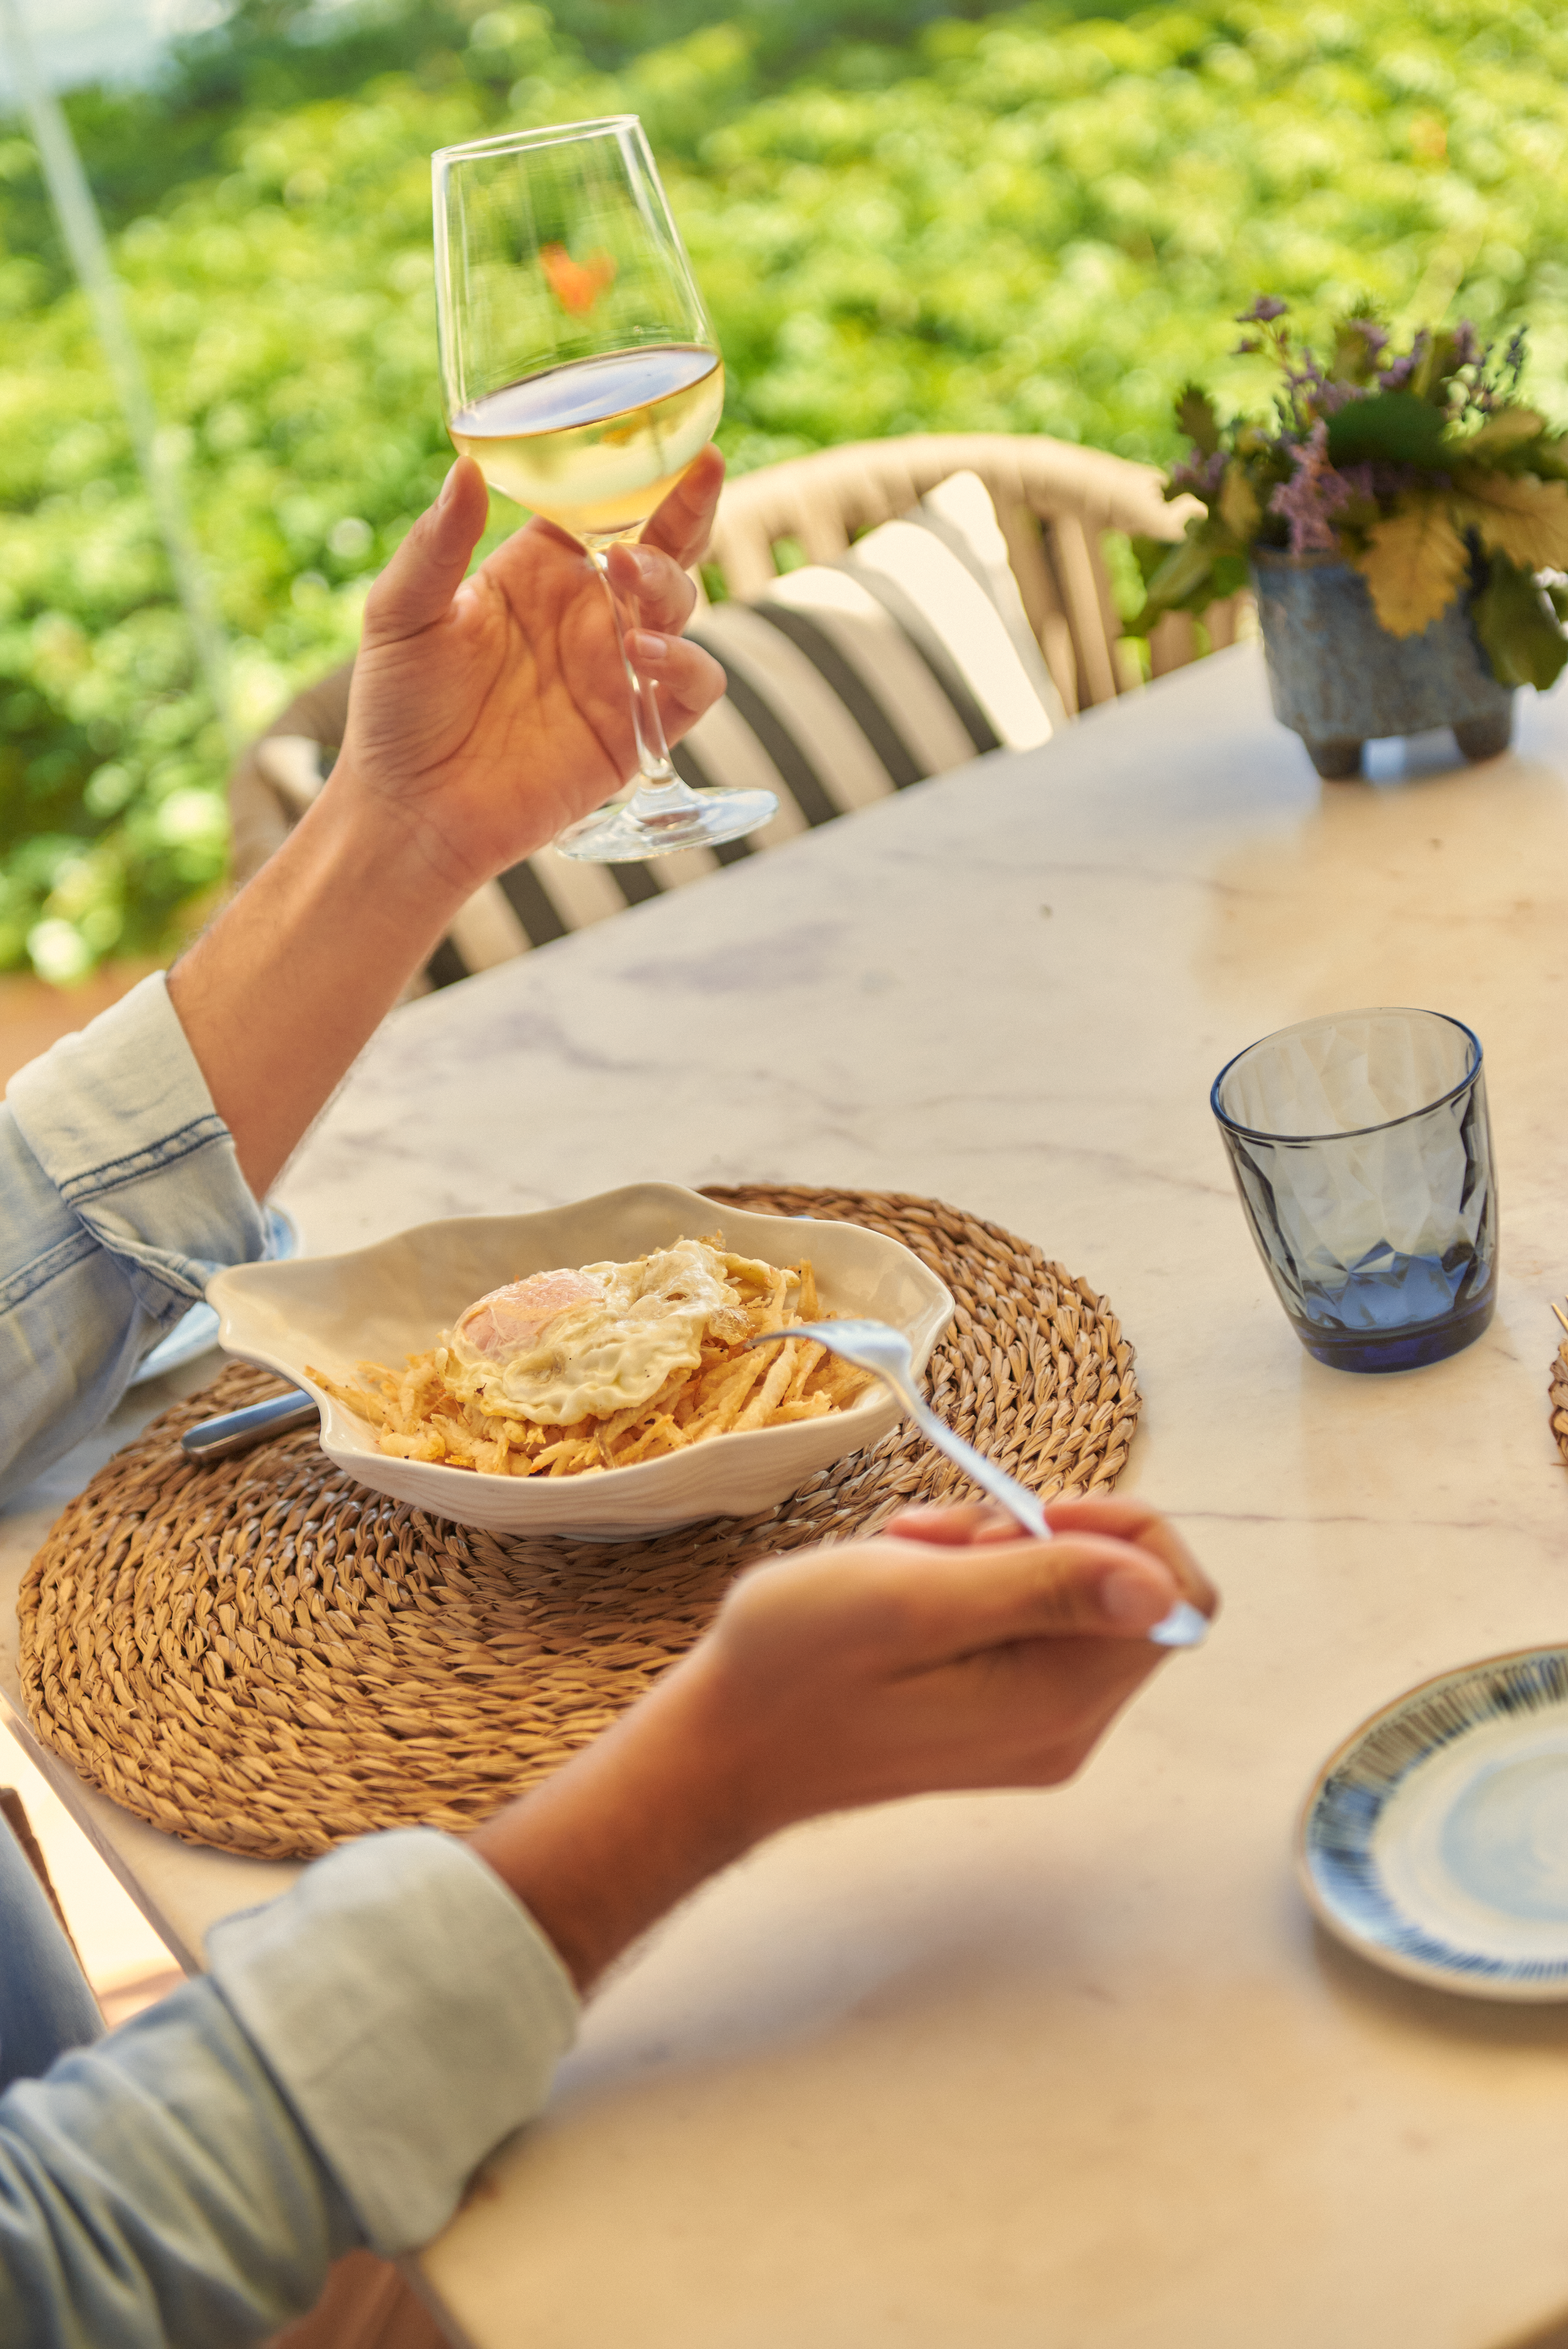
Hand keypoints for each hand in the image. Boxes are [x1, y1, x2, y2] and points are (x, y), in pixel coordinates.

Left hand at [333, 445, 727, 895]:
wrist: (410, 812)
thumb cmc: (397, 711)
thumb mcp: (400, 614)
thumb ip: (436, 544)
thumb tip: (466, 468)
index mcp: (539, 570)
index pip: (606, 504)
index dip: (641, 470)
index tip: (667, 436)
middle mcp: (589, 612)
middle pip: (665, 545)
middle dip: (689, 506)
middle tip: (697, 474)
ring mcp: (618, 671)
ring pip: (684, 606)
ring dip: (670, 584)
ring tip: (628, 579)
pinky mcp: (636, 731)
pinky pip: (695, 687)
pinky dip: (687, 665)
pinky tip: (643, 657)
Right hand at [472, 1499, 1216, 1988]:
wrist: (723, 1747)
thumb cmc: (794, 1666)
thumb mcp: (914, 1600)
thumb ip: (1044, 1588)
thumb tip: (1160, 1584)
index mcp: (1058, 1701)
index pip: (1173, 1593)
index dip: (1116, 1529)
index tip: (1024, 1514)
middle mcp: (1067, 1727)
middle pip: (1125, 1592)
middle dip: (1042, 1536)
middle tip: (940, 1539)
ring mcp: (1034, 1729)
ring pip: (1070, 1598)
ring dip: (995, 1553)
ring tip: (907, 1559)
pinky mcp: (998, 1720)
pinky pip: (1029, 1625)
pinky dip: (976, 1584)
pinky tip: (907, 1585)